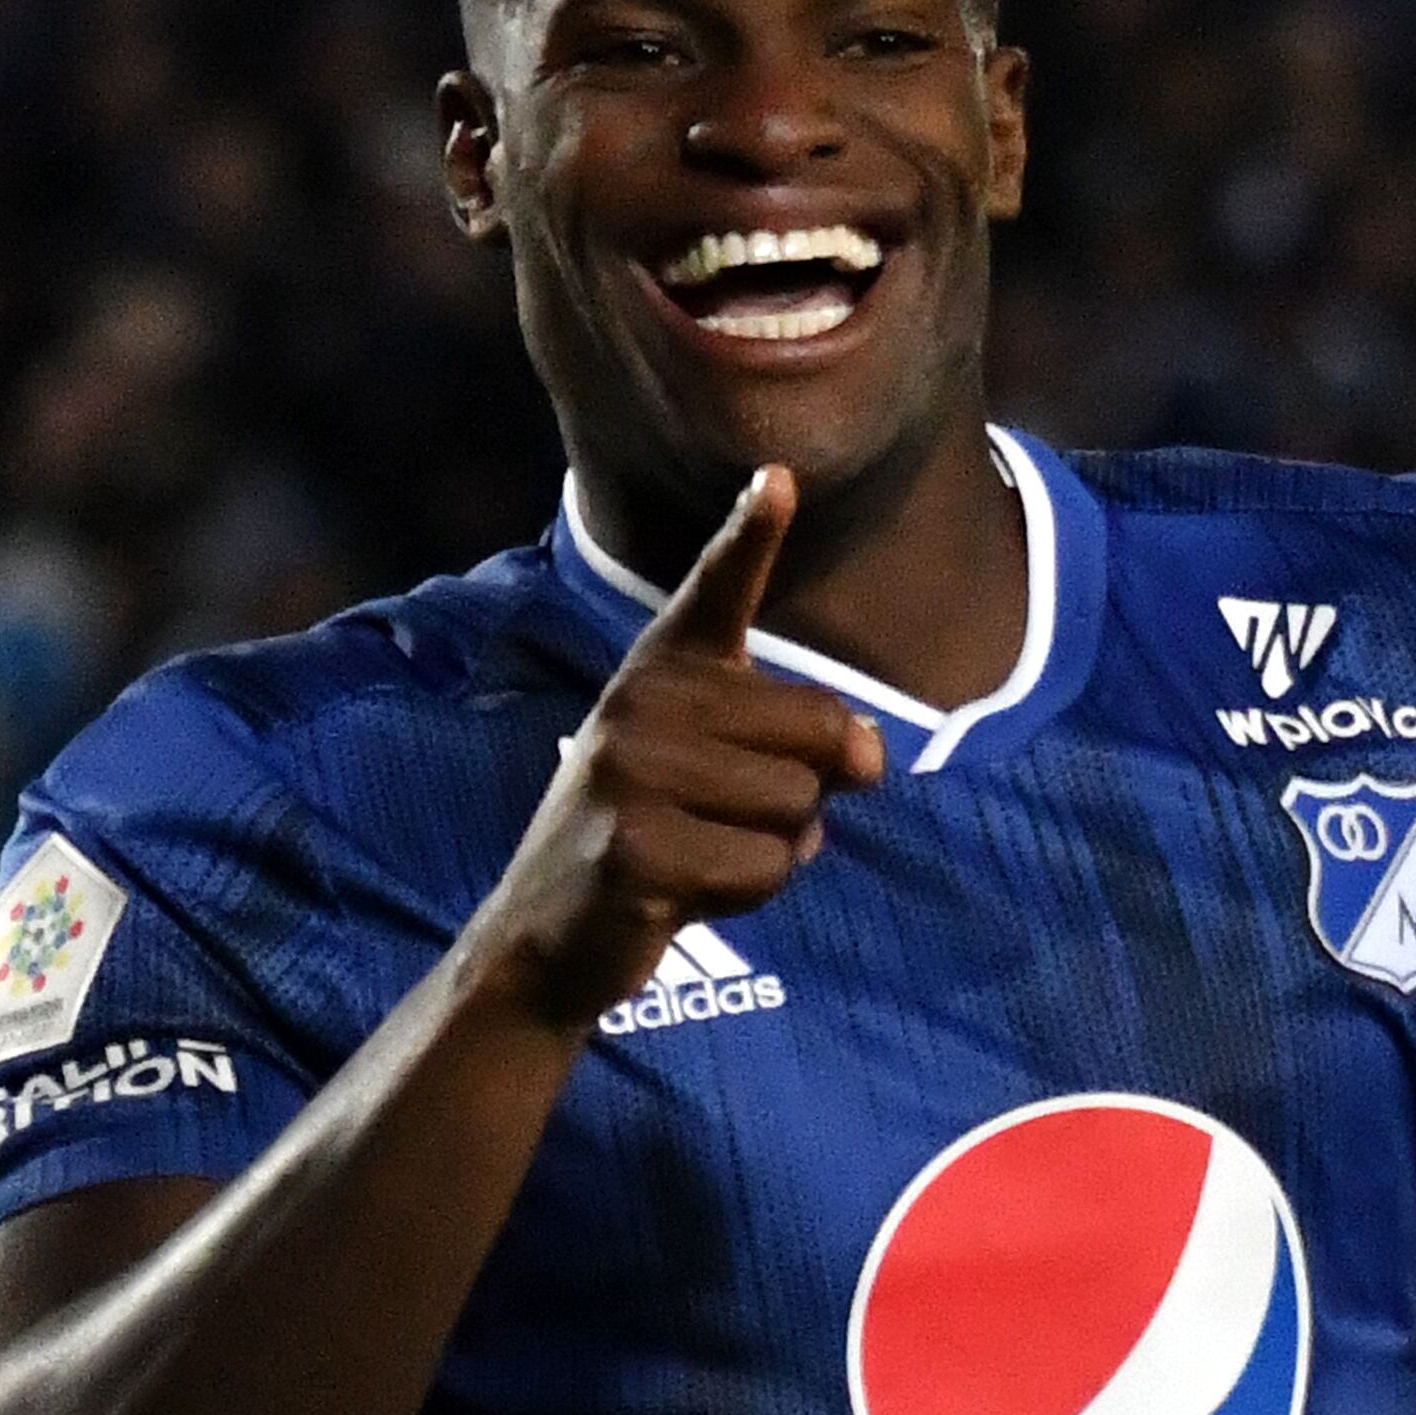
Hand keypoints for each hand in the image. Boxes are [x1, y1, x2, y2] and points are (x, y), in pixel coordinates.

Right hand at [473, 465, 886, 1033]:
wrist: (546, 934)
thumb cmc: (654, 837)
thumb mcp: (717, 770)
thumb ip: (801, 743)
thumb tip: (869, 753)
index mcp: (660, 671)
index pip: (716, 591)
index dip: (750, 535)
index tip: (779, 479)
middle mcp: (640, 703)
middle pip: (819, 730)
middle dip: (808, 793)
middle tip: (729, 817)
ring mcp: (630, 773)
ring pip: (800, 806)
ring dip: (776, 850)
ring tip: (700, 852)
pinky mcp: (634, 847)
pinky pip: (767, 866)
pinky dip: (749, 893)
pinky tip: (684, 893)